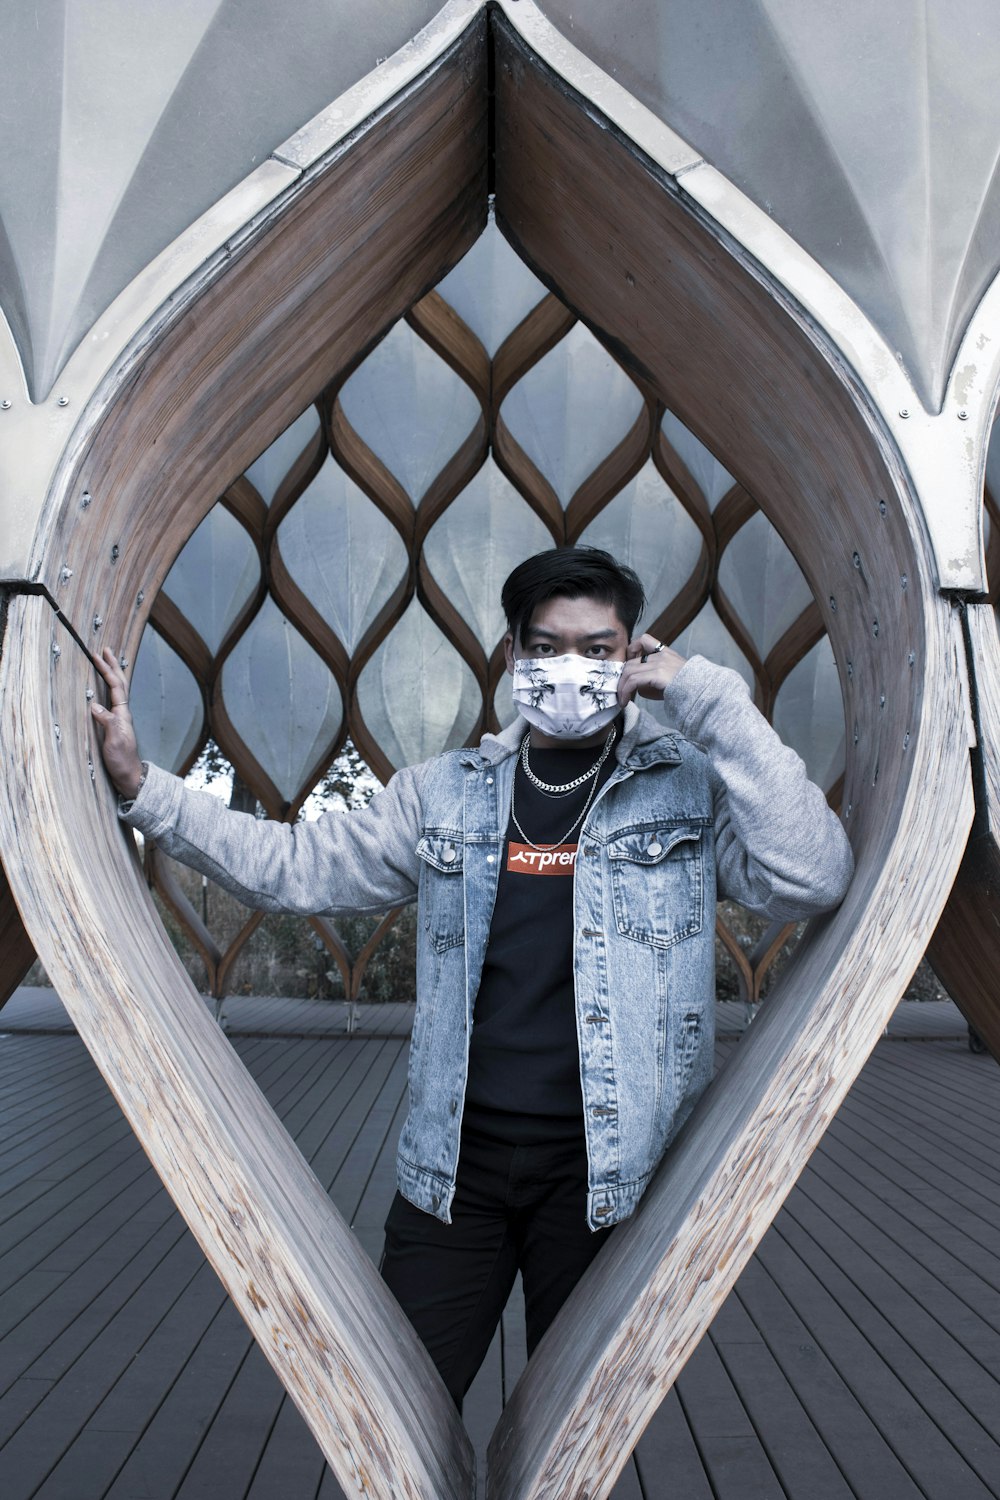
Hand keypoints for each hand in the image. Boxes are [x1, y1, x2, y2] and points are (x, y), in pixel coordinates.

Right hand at [90, 647, 143, 797]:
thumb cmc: (123, 761)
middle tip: (105, 649)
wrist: (129, 776)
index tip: (97, 655)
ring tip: (106, 662)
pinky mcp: (114, 726)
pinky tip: (104, 689)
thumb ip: (107, 722)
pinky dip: (108, 689)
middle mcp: (122, 713)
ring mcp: (119, 719)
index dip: (107, 669)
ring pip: (117, 690)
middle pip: (120, 683)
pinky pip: (111, 701)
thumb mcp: (114, 742)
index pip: (115, 686)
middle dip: (113, 665)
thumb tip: (94, 705)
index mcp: (123, 714)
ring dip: (112, 674)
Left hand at [617, 633, 685, 703]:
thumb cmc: (689, 689)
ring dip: (622, 687)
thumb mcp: (670, 679)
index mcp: (666, 653)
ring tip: (621, 699)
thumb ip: (654, 680)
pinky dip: (625, 691)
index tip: (628, 666)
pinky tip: (625, 701)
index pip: (644, 639)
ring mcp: (659, 663)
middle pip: (631, 661)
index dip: (631, 650)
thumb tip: (638, 689)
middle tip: (620, 691)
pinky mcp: (658, 673)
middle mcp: (662, 655)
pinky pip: (633, 680)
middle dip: (622, 677)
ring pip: (629, 671)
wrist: (703, 691)